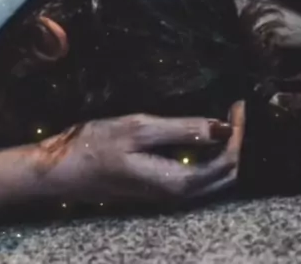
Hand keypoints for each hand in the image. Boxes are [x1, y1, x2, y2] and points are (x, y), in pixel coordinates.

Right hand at [39, 102, 245, 205]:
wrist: (63, 169)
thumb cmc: (96, 145)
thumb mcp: (139, 129)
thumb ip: (182, 130)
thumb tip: (222, 128)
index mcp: (177, 183)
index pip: (225, 163)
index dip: (237, 134)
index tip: (237, 105)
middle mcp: (177, 195)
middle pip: (224, 176)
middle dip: (235, 142)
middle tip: (234, 110)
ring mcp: (167, 194)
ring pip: (212, 179)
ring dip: (222, 150)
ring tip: (222, 118)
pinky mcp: (158, 187)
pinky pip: (196, 176)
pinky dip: (208, 156)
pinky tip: (199, 134)